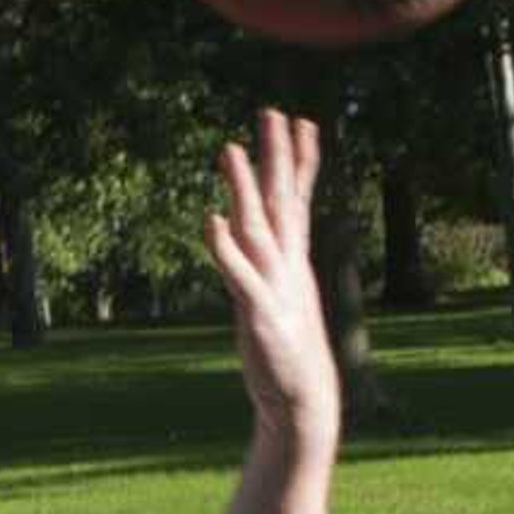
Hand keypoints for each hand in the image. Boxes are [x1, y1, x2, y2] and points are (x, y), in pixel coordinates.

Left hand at [205, 111, 341, 446]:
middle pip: (281, 203)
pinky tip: (211, 221)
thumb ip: (263, 268)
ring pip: (258, 229)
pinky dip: (225, 248)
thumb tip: (245, 239)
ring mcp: (275, 289)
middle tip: (271, 112)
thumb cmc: (287, 352)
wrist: (302, 401)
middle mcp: (287, 267)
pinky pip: (239, 276)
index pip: (297, 200)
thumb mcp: (279, 300)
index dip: (300, 161)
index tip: (303, 121)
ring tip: (230, 149)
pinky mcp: (261, 316)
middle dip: (277, 157)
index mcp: (293, 262)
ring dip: (244, 189)